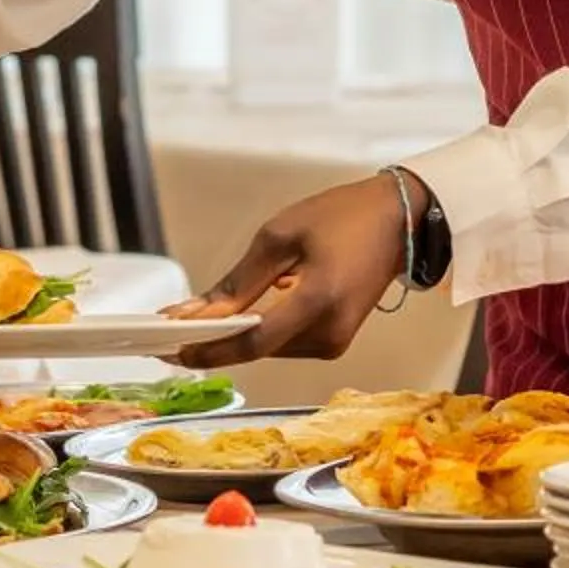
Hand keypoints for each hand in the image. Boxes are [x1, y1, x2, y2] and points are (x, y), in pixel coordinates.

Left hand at [164, 174, 415, 368]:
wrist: (397, 220)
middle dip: (214, 340)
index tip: (171, 348)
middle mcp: (330, 333)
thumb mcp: (281, 235)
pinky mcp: (336, 340)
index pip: (251, 343)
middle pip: (257, 350)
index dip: (208, 350)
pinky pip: (285, 342)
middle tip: (173, 329)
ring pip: (268, 349)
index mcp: (318, 302)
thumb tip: (198, 313)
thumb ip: (239, 281)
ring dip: (235, 335)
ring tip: (200, 319)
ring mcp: (336, 341)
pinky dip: (259, 331)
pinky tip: (240, 315)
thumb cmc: (341, 218)